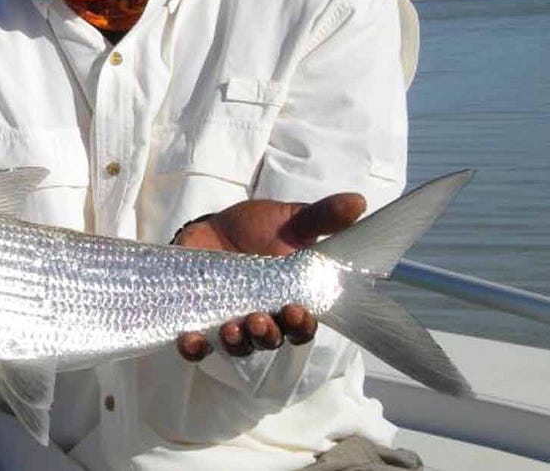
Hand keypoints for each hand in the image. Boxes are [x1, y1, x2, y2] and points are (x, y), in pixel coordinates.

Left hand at [171, 192, 365, 360]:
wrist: (212, 225)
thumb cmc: (257, 228)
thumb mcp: (290, 220)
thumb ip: (322, 217)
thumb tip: (358, 201)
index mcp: (289, 300)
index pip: (302, 326)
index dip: (302, 325)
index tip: (298, 311)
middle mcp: (262, 317)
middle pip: (271, 340)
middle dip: (268, 335)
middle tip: (260, 320)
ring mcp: (228, 320)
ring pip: (238, 346)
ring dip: (237, 343)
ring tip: (232, 329)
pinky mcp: (197, 319)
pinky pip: (197, 346)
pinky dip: (194, 348)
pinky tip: (191, 340)